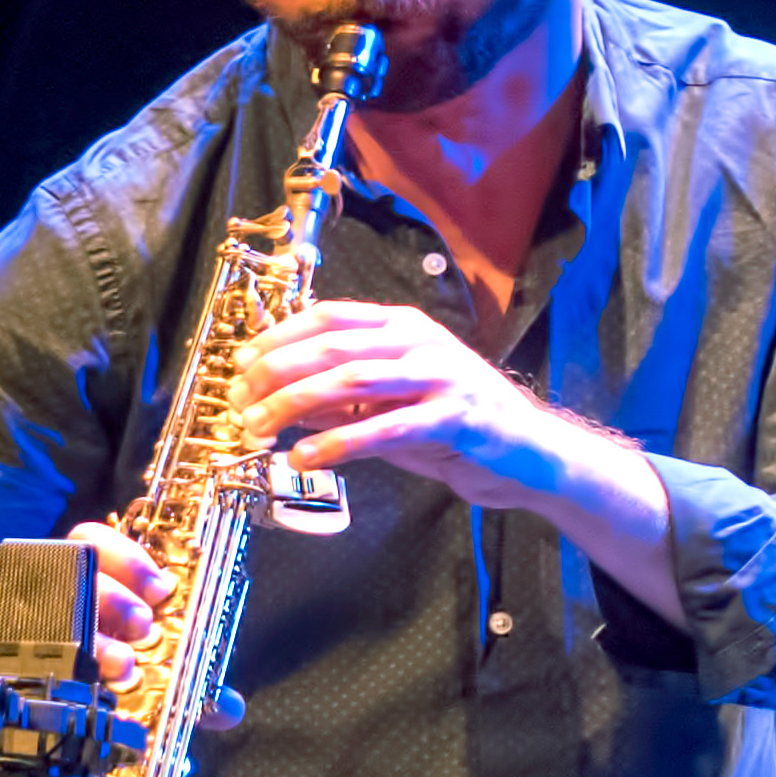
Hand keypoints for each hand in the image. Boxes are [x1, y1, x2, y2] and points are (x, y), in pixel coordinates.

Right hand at [0, 519, 167, 776]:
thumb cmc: (74, 687)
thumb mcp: (140, 688)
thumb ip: (186, 691)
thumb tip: (230, 707)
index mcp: (85, 589)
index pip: (93, 541)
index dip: (129, 553)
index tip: (163, 587)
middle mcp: (47, 595)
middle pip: (72, 558)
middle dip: (116, 589)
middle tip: (145, 626)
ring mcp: (15, 620)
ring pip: (45, 595)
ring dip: (91, 629)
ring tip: (123, 665)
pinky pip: (8, 640)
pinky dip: (51, 660)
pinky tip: (84, 684)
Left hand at [225, 298, 691, 628]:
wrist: (535, 457)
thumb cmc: (464, 432)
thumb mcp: (394, 407)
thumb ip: (346, 400)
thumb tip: (284, 403)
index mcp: (406, 327)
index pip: (329, 317)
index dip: (277, 337)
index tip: (241, 364)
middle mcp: (422, 343)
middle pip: (332, 345)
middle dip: (275, 372)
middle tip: (240, 401)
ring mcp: (442, 377)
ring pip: (351, 379)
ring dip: (295, 404)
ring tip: (260, 428)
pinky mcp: (455, 418)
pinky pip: (384, 428)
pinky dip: (338, 443)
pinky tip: (307, 459)